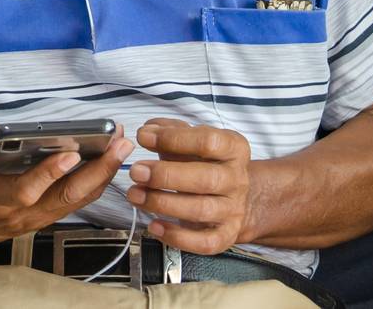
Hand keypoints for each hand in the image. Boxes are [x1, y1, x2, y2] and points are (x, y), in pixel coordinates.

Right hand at [0, 126, 135, 258]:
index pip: (25, 190)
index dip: (49, 173)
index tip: (70, 153)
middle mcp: (19, 213)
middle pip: (64, 196)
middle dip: (96, 170)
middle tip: (118, 143)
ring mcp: (34, 218)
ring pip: (75, 201)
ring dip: (102, 175)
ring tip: (120, 146)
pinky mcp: (43, 217)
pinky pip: (74, 202)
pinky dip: (94, 183)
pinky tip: (107, 162)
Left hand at [127, 118, 252, 254]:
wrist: (232, 196)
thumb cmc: (203, 162)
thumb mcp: (191, 139)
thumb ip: (168, 130)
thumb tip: (147, 131)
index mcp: (233, 149)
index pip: (208, 142)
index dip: (173, 139)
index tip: (143, 137)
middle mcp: (237, 179)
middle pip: (206, 179)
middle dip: (166, 175)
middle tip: (136, 172)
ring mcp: (234, 209)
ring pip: (201, 210)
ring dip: (163, 203)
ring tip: (135, 195)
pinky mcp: (227, 235)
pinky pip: (205, 242)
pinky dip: (177, 237)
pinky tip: (154, 226)